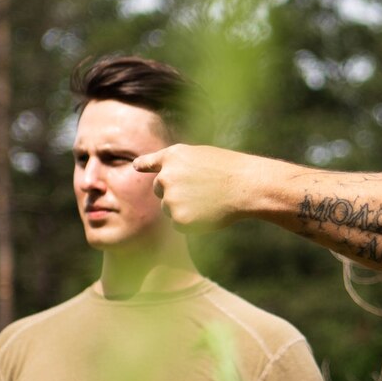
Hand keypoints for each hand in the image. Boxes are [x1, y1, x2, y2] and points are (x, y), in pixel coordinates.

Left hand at [132, 144, 252, 234]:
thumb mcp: (201, 156)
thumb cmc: (230, 170)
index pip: (151, 162)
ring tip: (208, 201)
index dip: (144, 165)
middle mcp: (166, 176)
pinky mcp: (179, 218)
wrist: (244, 185)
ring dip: (182, 207)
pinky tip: (207, 213)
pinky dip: (190, 222)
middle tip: (199, 192)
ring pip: (168, 208)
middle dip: (173, 192)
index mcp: (173, 156)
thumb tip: (167, 179)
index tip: (136, 167)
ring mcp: (171, 198)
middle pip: (159, 189)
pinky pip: (178, 224)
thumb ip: (181, 165)